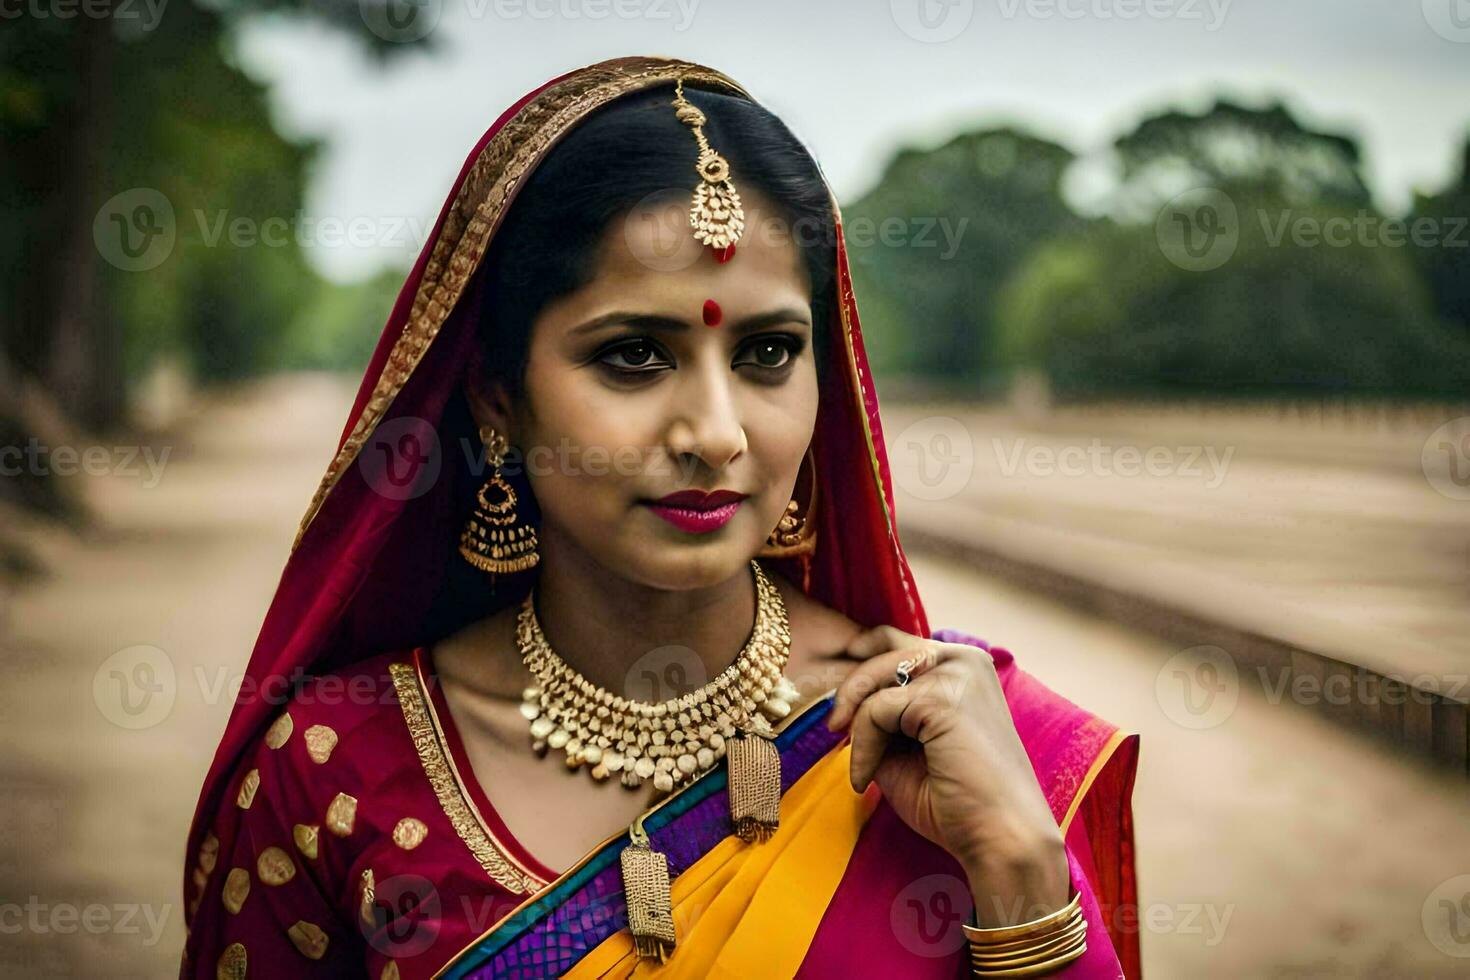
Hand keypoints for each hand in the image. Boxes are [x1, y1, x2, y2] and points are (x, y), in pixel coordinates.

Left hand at [825, 626, 1069, 925]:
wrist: (1000, 840)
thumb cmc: (957, 801)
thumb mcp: (908, 746)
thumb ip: (882, 716)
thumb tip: (841, 702)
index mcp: (964, 666)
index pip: (898, 643)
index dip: (863, 665)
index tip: (841, 700)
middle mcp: (965, 659)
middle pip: (884, 648)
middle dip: (852, 690)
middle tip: (834, 729)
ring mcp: (957, 674)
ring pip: (876, 679)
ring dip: (858, 726)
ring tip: (862, 770)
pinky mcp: (942, 698)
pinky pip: (875, 710)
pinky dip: (862, 747)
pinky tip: (865, 778)